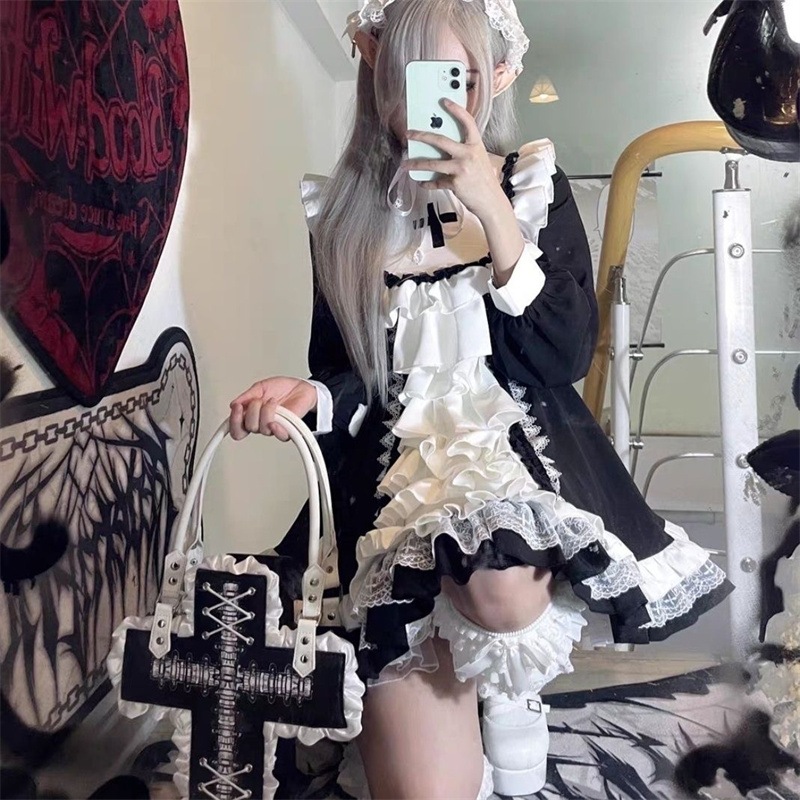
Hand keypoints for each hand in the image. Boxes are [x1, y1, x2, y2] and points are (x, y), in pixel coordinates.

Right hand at [229, 377, 316, 441]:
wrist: (300, 387)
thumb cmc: (281, 388)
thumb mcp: (260, 387)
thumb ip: (247, 396)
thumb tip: (233, 404)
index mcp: (252, 415)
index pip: (237, 428)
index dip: (234, 421)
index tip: (237, 408)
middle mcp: (261, 423)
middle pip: (248, 427)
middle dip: (252, 410)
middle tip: (259, 400)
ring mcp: (273, 427)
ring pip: (262, 429)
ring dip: (266, 412)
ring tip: (272, 401)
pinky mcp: (287, 429)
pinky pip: (279, 435)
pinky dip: (275, 428)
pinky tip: (274, 421)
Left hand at [405, 99, 506, 220]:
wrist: (491, 202)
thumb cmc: (484, 181)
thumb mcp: (479, 160)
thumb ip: (465, 151)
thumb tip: (443, 147)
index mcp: (476, 145)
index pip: (467, 122)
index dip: (456, 110)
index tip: (444, 101)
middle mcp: (468, 154)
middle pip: (440, 140)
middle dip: (421, 136)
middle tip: (409, 134)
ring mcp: (461, 169)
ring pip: (433, 163)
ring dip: (416, 164)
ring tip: (405, 164)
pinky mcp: (455, 183)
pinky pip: (436, 182)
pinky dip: (428, 183)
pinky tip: (422, 182)